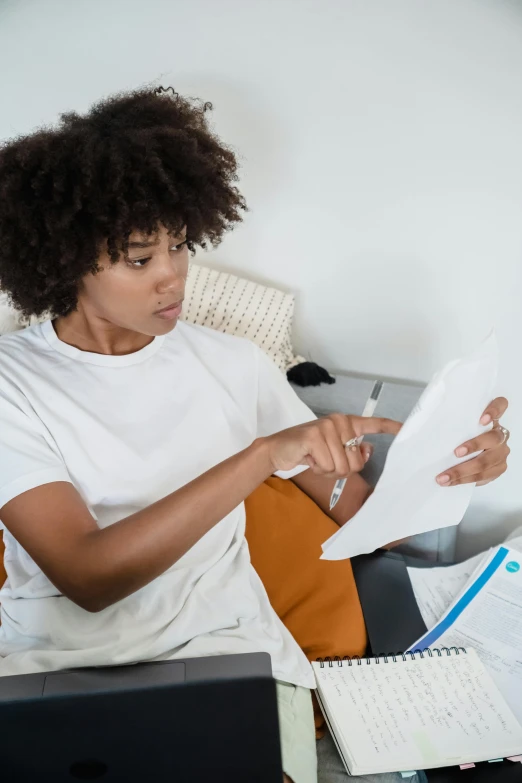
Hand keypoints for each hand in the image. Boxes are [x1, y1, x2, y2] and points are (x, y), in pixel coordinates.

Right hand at [263, 414, 401, 476]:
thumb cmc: (309, 452)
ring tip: (315, 459)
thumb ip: (353, 452)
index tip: (406, 429)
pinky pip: (327, 465)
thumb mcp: (334, 452)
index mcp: (347, 423)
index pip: (373, 424)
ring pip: (342, 466)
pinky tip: (308, 458)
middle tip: (324, 461)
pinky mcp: (314, 436)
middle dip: (341, 469)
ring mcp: (327, 426)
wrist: (278, 449)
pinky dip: (317, 468)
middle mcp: (339, 421)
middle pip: (356, 462)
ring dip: (327, 470)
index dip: (391, 427)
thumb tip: (369, 450)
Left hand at [436, 397, 509, 486]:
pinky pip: (484, 476)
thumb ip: (441, 425)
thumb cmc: (459, 438)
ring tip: (444, 477)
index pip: (501, 405)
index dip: (495, 410)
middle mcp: (500, 434)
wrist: (469, 458)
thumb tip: (409, 426)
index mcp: (490, 418)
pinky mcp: (499, 468)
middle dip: (474, 445)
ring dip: (463, 470)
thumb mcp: (454, 428)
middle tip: (456, 453)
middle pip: (493, 438)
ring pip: (487, 461)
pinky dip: (465, 480)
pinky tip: (451, 482)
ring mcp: (501, 452)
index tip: (482, 419)